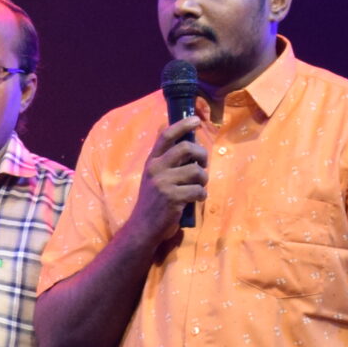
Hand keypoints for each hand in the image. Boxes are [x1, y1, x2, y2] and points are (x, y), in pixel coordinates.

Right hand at [125, 116, 205, 250]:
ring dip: (203, 180)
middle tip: (203, 163)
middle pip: (186, 148)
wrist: (143, 227)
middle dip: (202, 154)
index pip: (166, 136)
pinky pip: (198, 190)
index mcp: (151, 162)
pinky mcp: (173, 198)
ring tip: (199, 187)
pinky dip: (201, 196)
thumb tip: (190, 145)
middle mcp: (156, 169)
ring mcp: (164, 183)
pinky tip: (195, 200)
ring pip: (197, 171)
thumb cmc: (153, 201)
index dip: (182, 125)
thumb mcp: (154, 178)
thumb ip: (167, 162)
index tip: (196, 120)